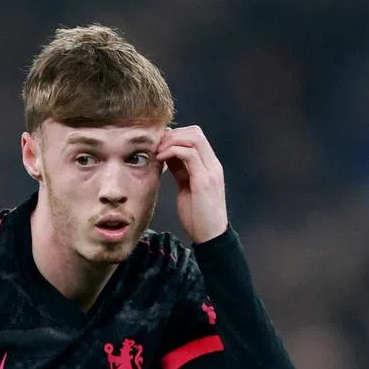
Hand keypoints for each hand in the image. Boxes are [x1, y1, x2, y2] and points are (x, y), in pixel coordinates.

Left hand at [156, 125, 228, 243]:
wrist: (210, 235)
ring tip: (156, 152)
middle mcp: (213, 165)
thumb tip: (167, 155)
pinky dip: (172, 151)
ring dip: (171, 141)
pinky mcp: (203, 180)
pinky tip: (160, 159)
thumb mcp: (186, 187)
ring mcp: (210, 171)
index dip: (176, 135)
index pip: (196, 136)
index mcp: (210, 166)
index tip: (159, 145)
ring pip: (193, 138)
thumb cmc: (197, 215)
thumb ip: (180, 170)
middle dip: (172, 135)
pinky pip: (189, 154)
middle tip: (156, 146)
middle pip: (195, 132)